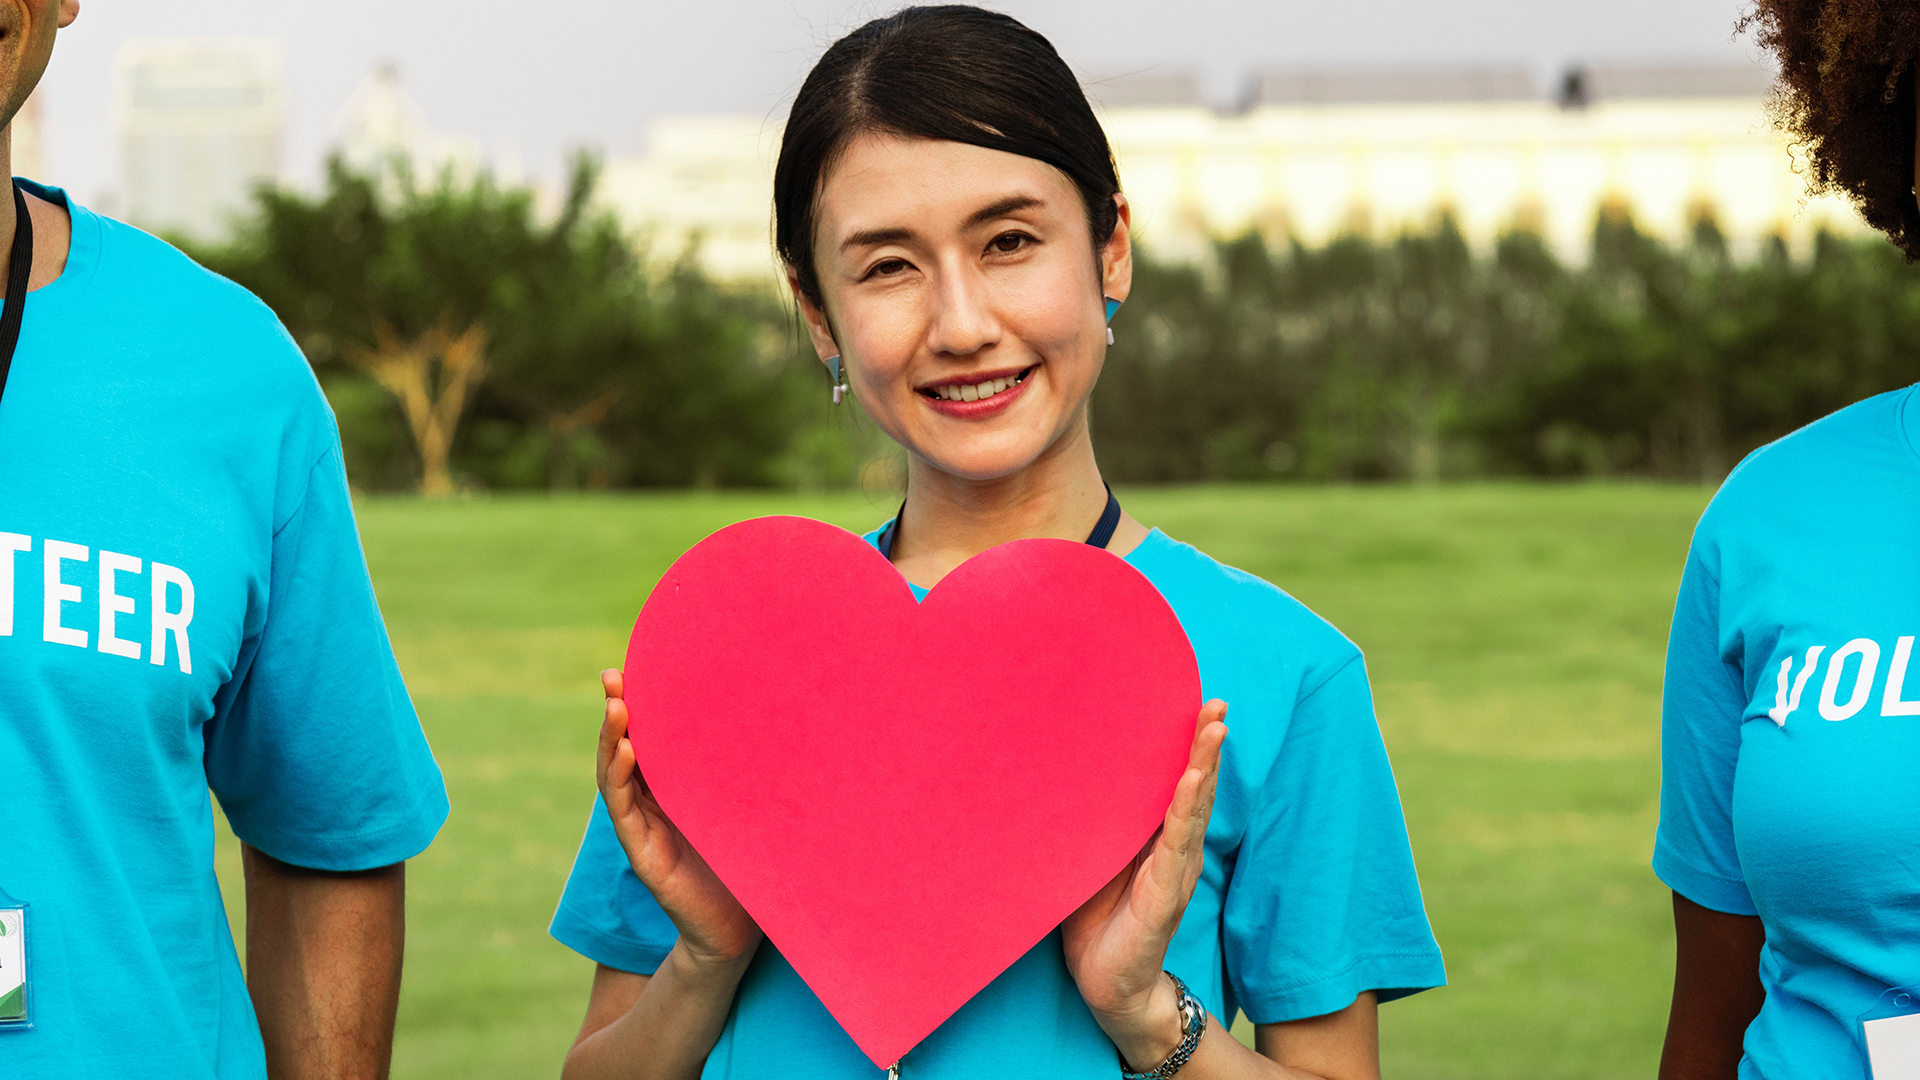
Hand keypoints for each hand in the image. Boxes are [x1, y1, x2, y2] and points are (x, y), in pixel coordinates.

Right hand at [597, 668, 761, 970]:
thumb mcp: (748, 806)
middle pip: (624, 749)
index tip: (635, 666)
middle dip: (616, 712)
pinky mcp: (644, 854)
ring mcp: (643, 829)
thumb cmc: (748, 862)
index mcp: (674, 788)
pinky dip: (621, 780)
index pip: (650, 738)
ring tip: (615, 707)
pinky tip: (626, 753)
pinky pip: (625, 812)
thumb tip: (783, 712)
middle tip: (611, 676)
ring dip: (611, 741)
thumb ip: (746, 770)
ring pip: (615, 777)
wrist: (740, 927)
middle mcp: (653, 804)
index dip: (640, 704)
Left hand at [1061, 700, 1228, 1068]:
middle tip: (1217, 701)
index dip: (1187, 746)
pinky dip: (1186, 808)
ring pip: (1194, 806)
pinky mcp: (1166, 893)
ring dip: (1205, 764)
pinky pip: (1178, 843)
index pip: (1177, 783)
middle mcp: (1175, 850)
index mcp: (1157, 841)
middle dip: (1205, 743)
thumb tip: (1050, 780)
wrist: (1108, 986)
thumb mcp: (1088, 864)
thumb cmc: (1098, 924)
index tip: (1195, 704)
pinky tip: (1194, 779)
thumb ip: (1087, 828)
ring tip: (1216, 727)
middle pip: (1195, 785)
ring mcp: (1175, 870)